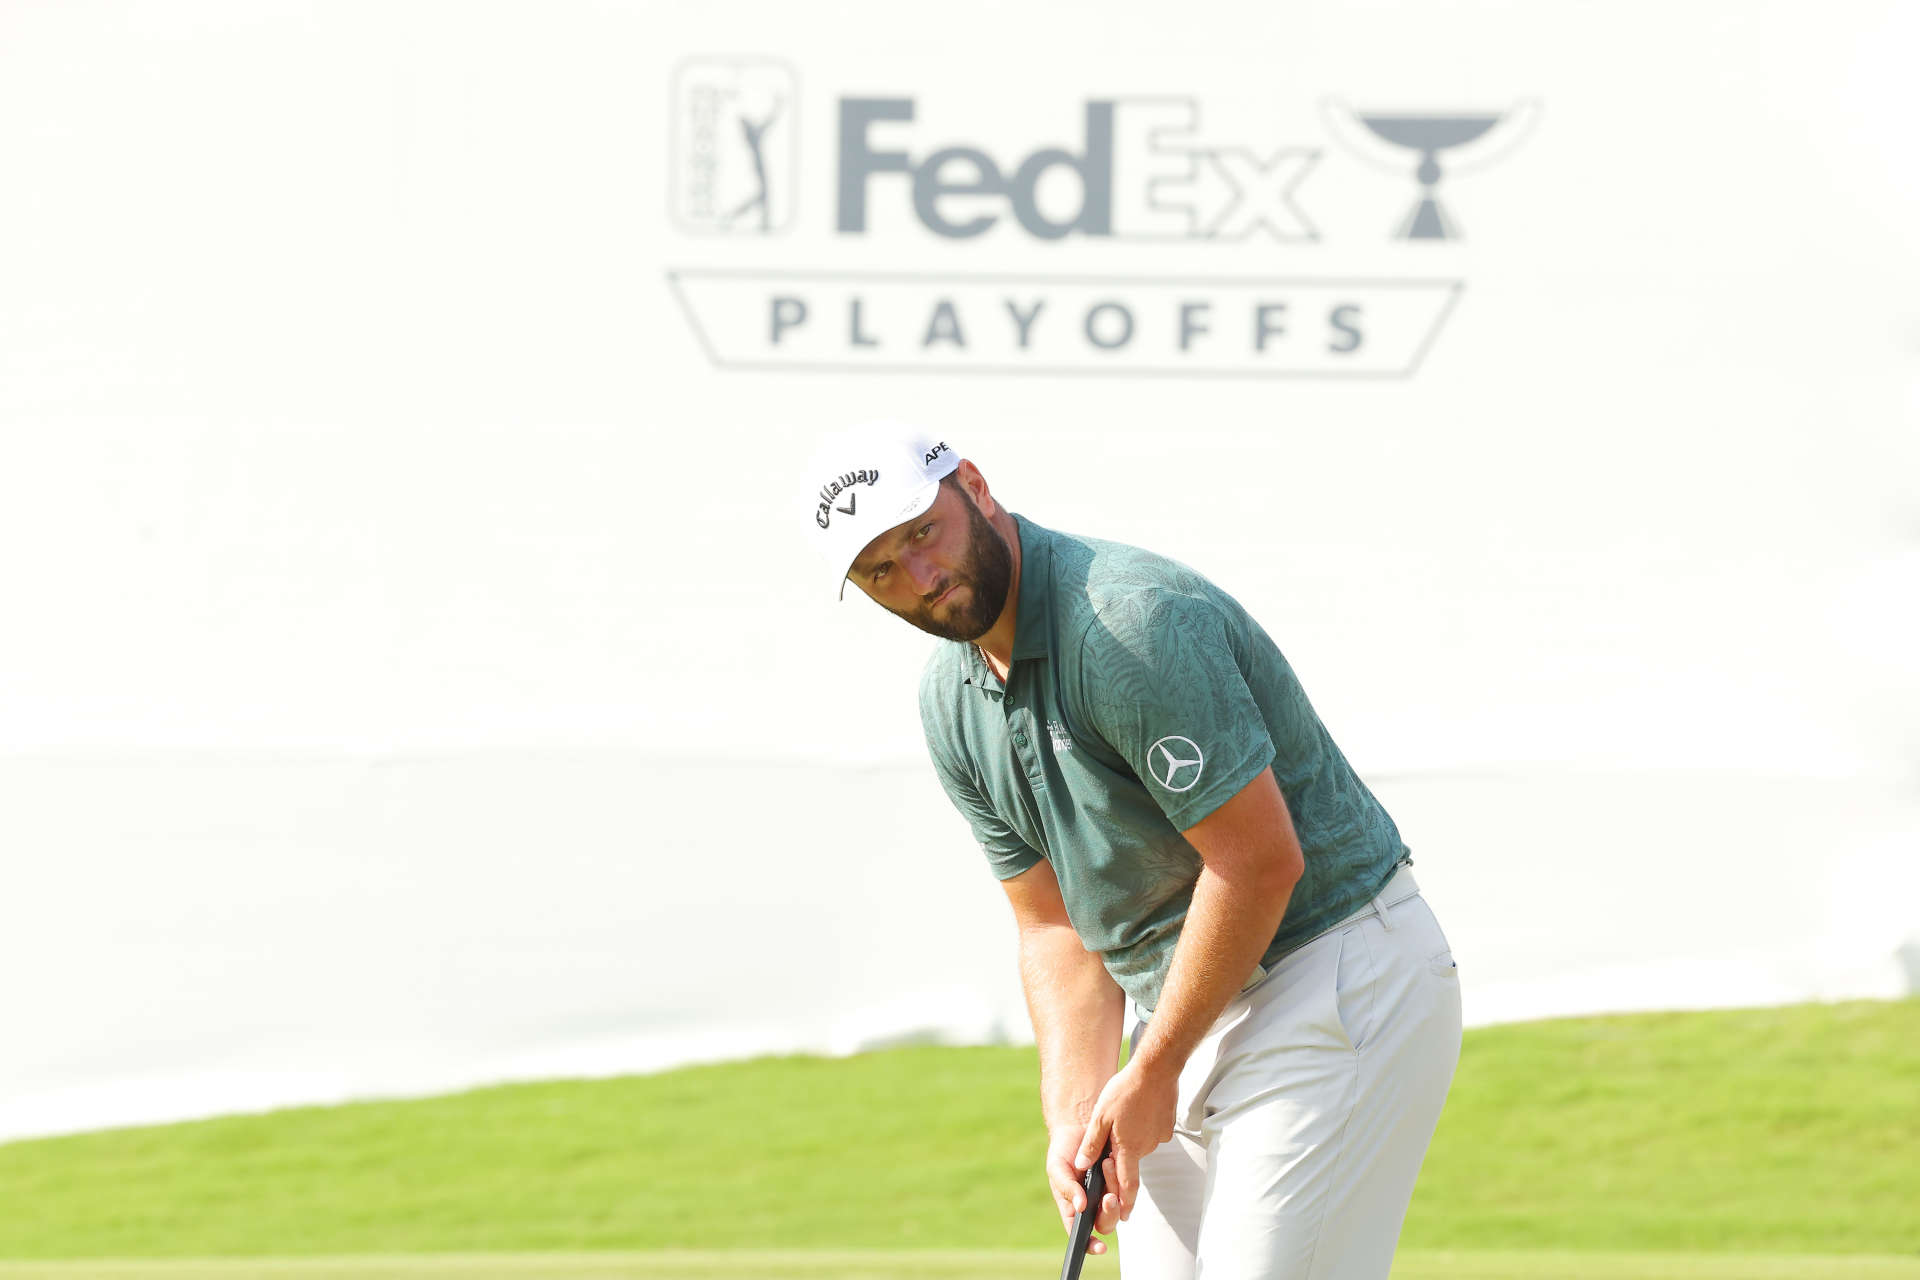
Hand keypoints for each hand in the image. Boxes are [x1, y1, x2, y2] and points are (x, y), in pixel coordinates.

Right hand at [1046, 1123, 1122, 1253]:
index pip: (1080, 1234)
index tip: (1100, 1247)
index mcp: (1073, 1207)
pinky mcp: (1119, 1180)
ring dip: (1114, 1188)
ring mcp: (1106, 1192)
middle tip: (1108, 1197)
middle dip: (1109, 1214)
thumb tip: (1081, 1207)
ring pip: (1118, 1206)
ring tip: (1106, 1163)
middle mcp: (1091, 1205)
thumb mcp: (1057, 1168)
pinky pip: (1126, 1187)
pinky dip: (1121, 1177)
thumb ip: (1067, 1188)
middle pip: (1105, 1224)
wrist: (1079, 1126)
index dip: (1090, 1244)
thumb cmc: (1064, 1151)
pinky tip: (1111, 1159)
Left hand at [1073, 1057, 1177, 1220]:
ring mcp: (1159, 1137)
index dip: (1124, 1203)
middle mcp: (1146, 1147)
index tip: (1123, 1217)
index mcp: (1129, 1148)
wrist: (1157, 1068)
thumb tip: (1081, 1167)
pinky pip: (1150, 1133)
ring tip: (1124, 1115)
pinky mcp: (1166, 1127)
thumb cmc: (1126, 1090)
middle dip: (1120, 1157)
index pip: (1127, 1185)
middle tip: (1113, 1137)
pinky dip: (1142, 1127)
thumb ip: (1092, 1145)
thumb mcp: (1101, 1117)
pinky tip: (1137, 1109)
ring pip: (1139, 1145)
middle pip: (1130, 1161)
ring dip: (1130, 1138)